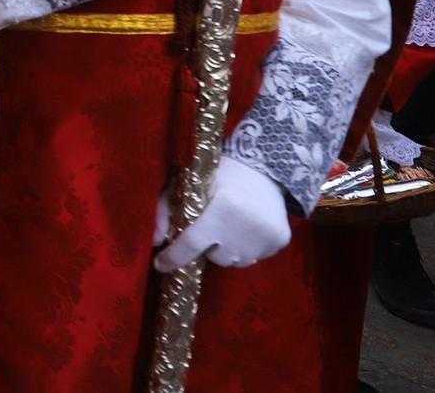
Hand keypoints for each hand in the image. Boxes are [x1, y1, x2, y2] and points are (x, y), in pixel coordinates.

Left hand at [152, 155, 290, 272]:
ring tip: (230, 227)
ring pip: (236, 261)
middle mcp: (245, 227)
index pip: (192, 243)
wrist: (263, 169)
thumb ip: (165, 210)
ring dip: (227, 250)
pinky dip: (247, 248)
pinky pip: (256, 257)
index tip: (159, 264)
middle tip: (210, 226)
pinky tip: (247, 229)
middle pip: (215, 257)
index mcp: (221, 210)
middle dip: (207, 246)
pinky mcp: (280, 241)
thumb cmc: (218, 175)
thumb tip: (155, 241)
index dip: (174, 257)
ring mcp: (265, 237)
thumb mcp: (186, 184)